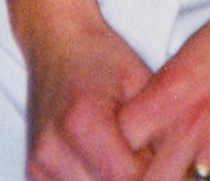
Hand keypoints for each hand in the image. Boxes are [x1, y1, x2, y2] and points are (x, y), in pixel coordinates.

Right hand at [24, 14, 151, 180]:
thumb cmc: (100, 56)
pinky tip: (103, 161)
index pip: (127, 178)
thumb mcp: (141, 83)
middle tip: (144, 153)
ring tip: (122, 153)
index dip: (152, 170)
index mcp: (82, 122)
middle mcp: (52, 149)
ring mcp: (40, 165)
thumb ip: (153, 131)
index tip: (162, 155)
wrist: (58, 41)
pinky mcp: (35, 173)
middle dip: (134, 177)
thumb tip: (174, 168)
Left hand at [119, 0, 209, 180]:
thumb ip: (159, 102)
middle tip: (155, 168)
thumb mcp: (180, 61)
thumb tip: (141, 137)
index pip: (124, 141)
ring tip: (183, 170)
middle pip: (149, 179)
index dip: (123, 150)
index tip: (129, 153)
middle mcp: (192, 121)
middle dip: (148, 176)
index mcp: (168, 94)